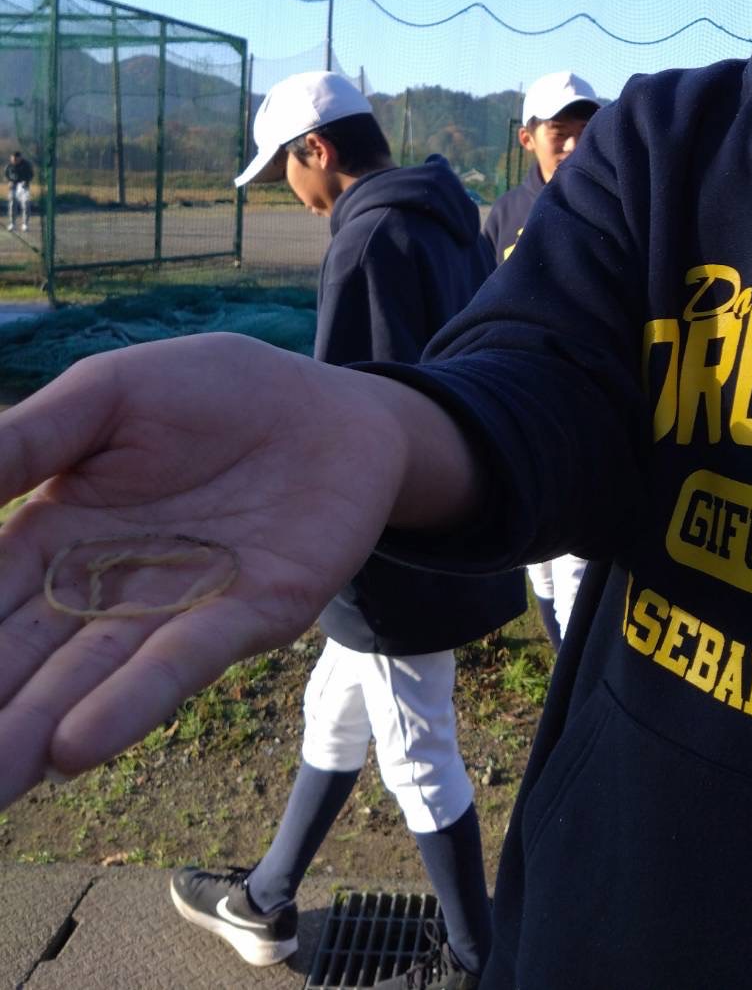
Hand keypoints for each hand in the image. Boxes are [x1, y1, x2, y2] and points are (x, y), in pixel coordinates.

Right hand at [0, 333, 434, 804]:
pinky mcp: (245, 614)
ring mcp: (172, 606)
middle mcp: (104, 585)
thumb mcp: (109, 397)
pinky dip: (131, 700)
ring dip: (31, 730)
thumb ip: (28, 439)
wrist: (334, 409)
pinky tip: (77, 745)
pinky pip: (180, 661)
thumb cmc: (216, 392)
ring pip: (88, 678)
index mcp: (58, 532)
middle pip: (21, 657)